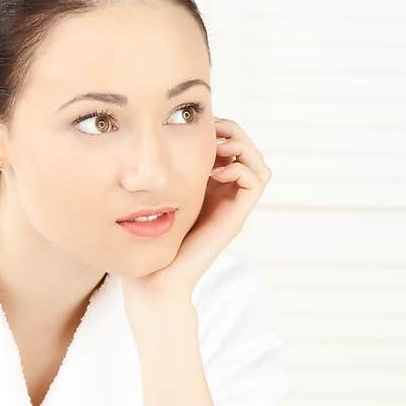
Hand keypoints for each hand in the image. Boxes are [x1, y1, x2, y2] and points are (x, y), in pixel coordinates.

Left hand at [120, 118, 270, 308]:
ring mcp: (232, 207)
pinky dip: (241, 167)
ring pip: (258, 163)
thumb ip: (163, 172)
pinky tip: (215, 172)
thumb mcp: (155, 195)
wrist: (155, 278)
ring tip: (217, 149)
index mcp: (209, 187)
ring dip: (241, 146)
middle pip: (248, 150)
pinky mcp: (235, 217)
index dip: (220, 129)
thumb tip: (157, 139)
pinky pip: (257, 181)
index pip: (230, 146)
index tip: (197, 127)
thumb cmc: (147, 240)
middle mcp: (225, 195)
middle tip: (211, 133)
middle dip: (233, 132)